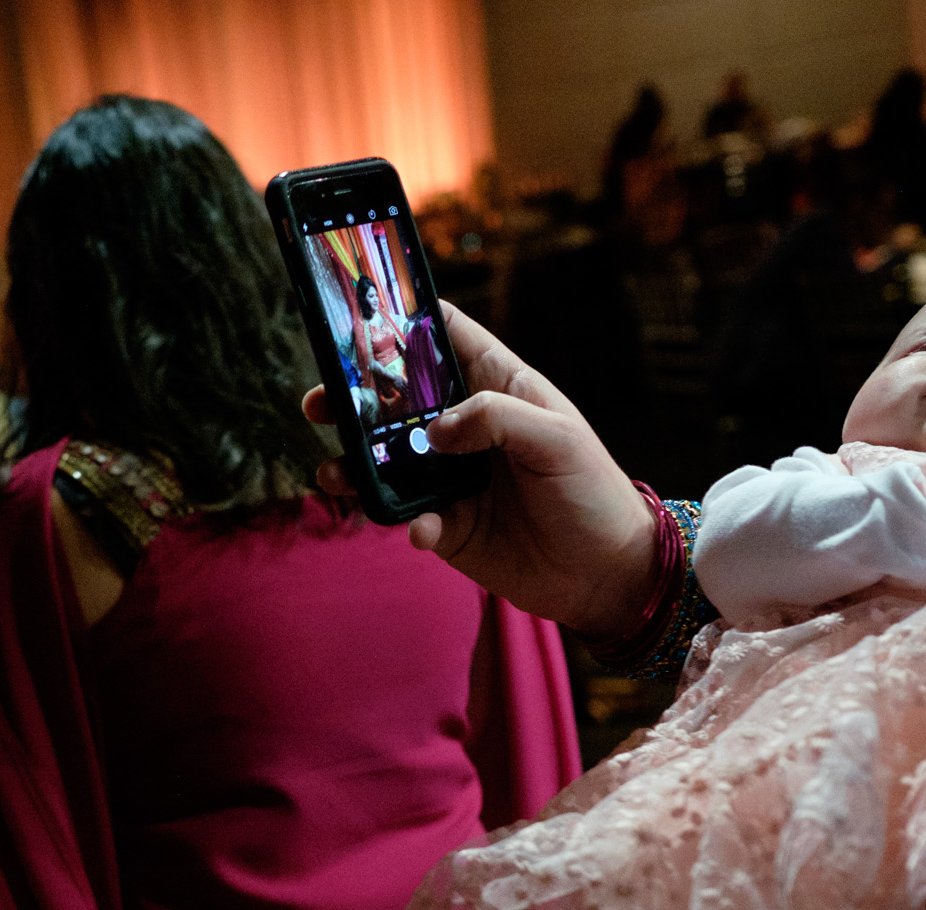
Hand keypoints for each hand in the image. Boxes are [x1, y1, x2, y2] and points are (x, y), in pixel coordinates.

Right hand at [307, 302, 657, 638]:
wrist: (606, 572)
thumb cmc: (593, 491)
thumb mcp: (557, 438)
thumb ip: (494, 419)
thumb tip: (432, 430)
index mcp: (497, 386)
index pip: (445, 336)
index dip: (405, 322)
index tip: (360, 321)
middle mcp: (467, 426)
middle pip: (396, 399)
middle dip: (353, 398)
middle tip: (319, 403)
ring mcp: (452, 476)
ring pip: (387, 461)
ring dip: (356, 466)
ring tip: (335, 474)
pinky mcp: (448, 524)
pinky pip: (408, 517)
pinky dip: (404, 522)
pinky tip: (420, 530)